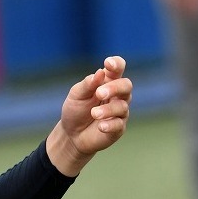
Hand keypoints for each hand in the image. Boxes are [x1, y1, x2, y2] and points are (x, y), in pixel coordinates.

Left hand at [46, 56, 131, 176]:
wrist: (71, 134)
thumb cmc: (75, 110)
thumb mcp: (76, 95)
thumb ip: (88, 84)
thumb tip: (100, 72)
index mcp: (107, 82)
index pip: (118, 68)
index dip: (116, 64)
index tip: (108, 64)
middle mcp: (117, 95)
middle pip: (126, 85)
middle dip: (114, 87)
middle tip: (99, 93)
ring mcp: (119, 112)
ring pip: (122, 106)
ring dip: (108, 109)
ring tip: (93, 113)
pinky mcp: (118, 128)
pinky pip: (119, 124)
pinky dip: (110, 124)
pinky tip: (100, 126)